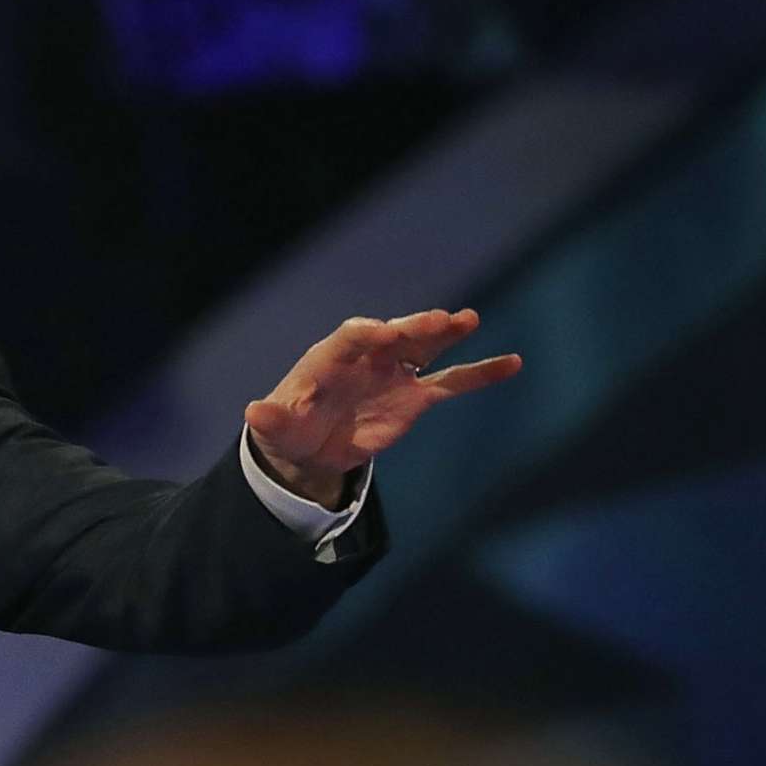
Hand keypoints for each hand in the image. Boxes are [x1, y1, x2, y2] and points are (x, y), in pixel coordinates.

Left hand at [245, 309, 521, 506]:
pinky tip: (512, 363)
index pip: (350, 336)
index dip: (367, 333)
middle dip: (413, 327)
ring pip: (425, 348)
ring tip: (469, 319)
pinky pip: (452, 382)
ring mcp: (394, 373)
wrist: (309, 446)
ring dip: (445, 334)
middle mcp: (367, 357)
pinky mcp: (415, 397)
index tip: (385, 332)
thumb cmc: (288, 427)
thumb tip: (253, 412)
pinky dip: (480, 373)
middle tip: (438, 320)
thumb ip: (269, 418)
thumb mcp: (274, 427)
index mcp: (330, 357)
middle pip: (394, 335)